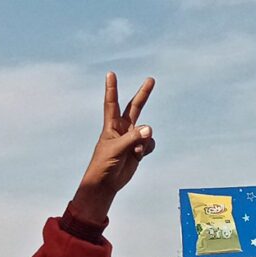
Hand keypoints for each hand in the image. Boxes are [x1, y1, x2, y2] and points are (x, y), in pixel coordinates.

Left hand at [68, 73, 154, 225]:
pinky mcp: (139, 148)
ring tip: (135, 150)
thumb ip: (133, 138)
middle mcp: (123, 128)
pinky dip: (146, 149)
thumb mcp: (116, 149)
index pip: (112, 103)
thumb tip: (149, 129)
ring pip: (146, 131)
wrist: (107, 183)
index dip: (112, 88)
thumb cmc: (104, 164)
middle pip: (135, 107)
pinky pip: (150, 143)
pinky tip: (138, 155)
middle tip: (151, 79)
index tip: (110, 74)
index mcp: (111, 125)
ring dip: (144, 141)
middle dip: (144, 94)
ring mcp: (132, 137)